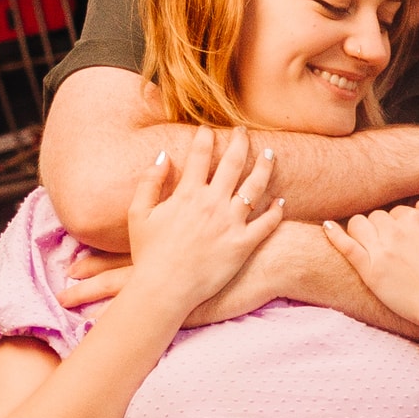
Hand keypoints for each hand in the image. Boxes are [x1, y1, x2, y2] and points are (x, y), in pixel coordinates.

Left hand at [63, 218, 312, 326]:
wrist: (276, 253)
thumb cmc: (244, 228)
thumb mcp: (210, 206)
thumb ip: (183, 200)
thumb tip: (165, 181)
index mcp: (168, 248)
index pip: (122, 258)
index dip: (95, 264)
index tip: (68, 270)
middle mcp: (171, 271)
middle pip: (123, 282)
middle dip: (92, 289)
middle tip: (61, 297)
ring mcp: (183, 294)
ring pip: (140, 308)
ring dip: (113, 316)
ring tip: (83, 329)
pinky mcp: (200, 311)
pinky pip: (167, 327)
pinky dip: (146, 334)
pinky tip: (130, 347)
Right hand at [118, 131, 284, 323]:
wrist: (164, 288)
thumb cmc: (148, 253)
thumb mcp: (138, 214)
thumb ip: (149, 182)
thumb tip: (162, 156)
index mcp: (187, 194)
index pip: (200, 155)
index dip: (205, 137)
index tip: (208, 129)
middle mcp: (212, 203)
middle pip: (232, 163)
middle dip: (240, 142)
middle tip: (243, 131)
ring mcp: (231, 223)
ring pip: (255, 187)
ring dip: (264, 167)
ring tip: (269, 155)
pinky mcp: (243, 245)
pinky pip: (266, 224)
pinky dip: (276, 211)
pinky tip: (281, 201)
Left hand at [325, 202, 418, 342]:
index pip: (399, 211)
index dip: (400, 225)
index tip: (404, 239)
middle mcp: (398, 230)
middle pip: (377, 216)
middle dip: (380, 227)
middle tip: (387, 246)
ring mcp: (382, 249)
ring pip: (358, 225)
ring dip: (360, 229)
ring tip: (366, 242)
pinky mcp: (370, 270)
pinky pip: (345, 245)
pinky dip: (334, 234)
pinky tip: (326, 227)